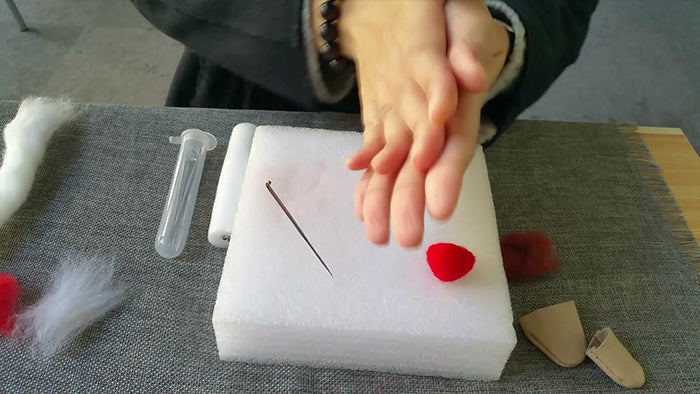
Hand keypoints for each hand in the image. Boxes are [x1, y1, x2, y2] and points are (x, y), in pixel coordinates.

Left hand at [351, 0, 510, 246]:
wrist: (439, 23)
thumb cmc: (456, 20)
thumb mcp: (465, 24)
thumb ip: (468, 51)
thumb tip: (472, 78)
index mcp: (461, 104)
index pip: (457, 145)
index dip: (449, 176)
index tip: (440, 207)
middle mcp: (440, 126)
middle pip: (427, 170)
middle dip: (413, 202)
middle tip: (405, 238)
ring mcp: (416, 132)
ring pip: (399, 171)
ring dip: (386, 202)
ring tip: (374, 234)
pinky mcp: (394, 129)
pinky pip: (381, 160)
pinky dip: (370, 182)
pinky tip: (359, 208)